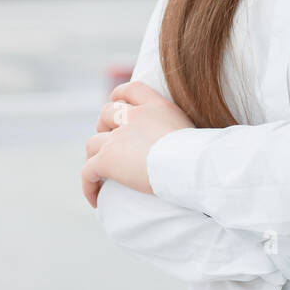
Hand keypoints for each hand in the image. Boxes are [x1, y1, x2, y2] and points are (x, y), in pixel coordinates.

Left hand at [82, 81, 194, 207]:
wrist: (192, 166)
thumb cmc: (202, 156)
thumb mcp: (192, 131)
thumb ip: (178, 129)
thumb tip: (182, 145)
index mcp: (157, 106)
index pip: (131, 89)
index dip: (119, 95)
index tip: (116, 103)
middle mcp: (135, 116)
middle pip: (107, 113)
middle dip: (104, 126)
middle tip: (110, 144)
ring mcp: (118, 137)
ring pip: (93, 143)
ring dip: (94, 156)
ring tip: (101, 175)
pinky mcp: (108, 159)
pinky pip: (88, 171)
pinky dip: (89, 185)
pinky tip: (95, 200)